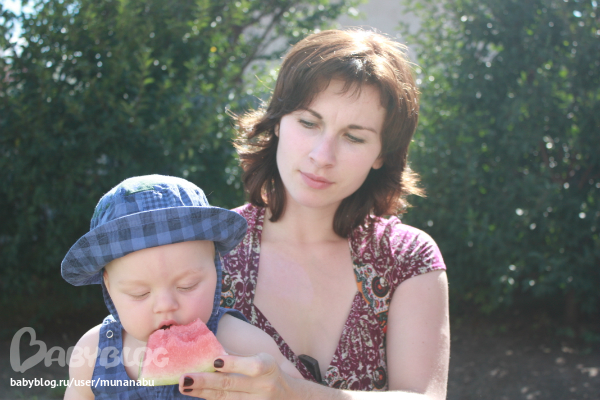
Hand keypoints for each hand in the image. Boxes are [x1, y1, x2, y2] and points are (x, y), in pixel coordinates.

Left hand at [178, 353, 297, 398]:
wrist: (289, 397)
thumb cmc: (269, 373)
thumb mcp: (261, 360)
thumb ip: (238, 358)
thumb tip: (210, 350)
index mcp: (268, 367)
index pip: (252, 366)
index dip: (234, 364)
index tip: (215, 362)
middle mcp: (264, 387)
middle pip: (231, 385)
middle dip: (206, 382)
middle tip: (185, 378)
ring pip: (226, 399)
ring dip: (203, 393)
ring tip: (185, 387)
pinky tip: (197, 395)